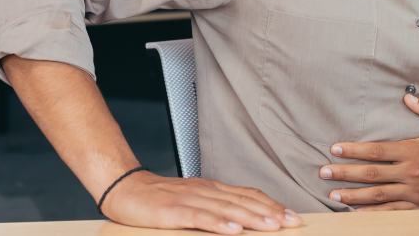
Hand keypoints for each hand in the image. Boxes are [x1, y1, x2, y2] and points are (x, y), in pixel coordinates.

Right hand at [100, 171, 301, 233]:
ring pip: (227, 209)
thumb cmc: (160, 199)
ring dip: (252, 218)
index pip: (248, 195)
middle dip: (271, 212)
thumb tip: (242, 219)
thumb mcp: (194, 199)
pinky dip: (219, 224)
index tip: (291, 215)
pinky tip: (234, 230)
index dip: (271, 204)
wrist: (125, 188)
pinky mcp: (174, 211)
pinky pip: (200, 218)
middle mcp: (206, 191)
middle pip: (244, 201)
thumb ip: (217, 207)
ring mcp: (190, 200)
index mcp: (213, 189)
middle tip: (292, 222)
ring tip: (273, 226)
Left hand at [319, 94, 418, 210]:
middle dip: (344, 173)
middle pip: (370, 174)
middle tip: (323, 173)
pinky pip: (392, 212)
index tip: (334, 148)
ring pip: (378, 195)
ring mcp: (415, 192)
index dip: (353, 149)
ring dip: (353, 196)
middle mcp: (411, 172)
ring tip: (333, 196)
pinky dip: (373, 213)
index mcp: (414, 150)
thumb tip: (406, 96)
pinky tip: (356, 213)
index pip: (376, 150)